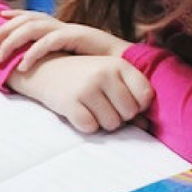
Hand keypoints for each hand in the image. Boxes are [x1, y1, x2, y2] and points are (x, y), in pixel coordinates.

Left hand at [0, 10, 129, 66]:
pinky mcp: (77, 37)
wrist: (128, 63)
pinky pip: (50, 42)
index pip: (33, 16)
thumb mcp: (72, 58)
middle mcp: (62, 25)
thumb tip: (36, 63)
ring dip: (13, 41)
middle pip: (27, 20)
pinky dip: (34, 52)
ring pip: (33, 28)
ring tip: (0, 56)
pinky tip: (23, 65)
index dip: (15, 15)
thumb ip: (57, 56)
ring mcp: (69, 29)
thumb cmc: (99, 63)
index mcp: (60, 27)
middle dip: (4, 30)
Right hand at [6, 54, 153, 132]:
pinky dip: (86, 125)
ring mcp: (86, 88)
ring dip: (101, 122)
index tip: (122, 101)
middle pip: (128, 113)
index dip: (136, 105)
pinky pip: (90, 127)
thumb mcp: (108, 76)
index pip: (145, 96)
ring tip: (90, 107)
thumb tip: (146, 125)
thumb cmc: (84, 76)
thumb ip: (130, 96)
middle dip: (118, 116)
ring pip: (111, 124)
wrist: (46, 69)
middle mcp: (104, 74)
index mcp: (118, 64)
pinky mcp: (70, 102)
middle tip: (102, 105)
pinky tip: (78, 111)